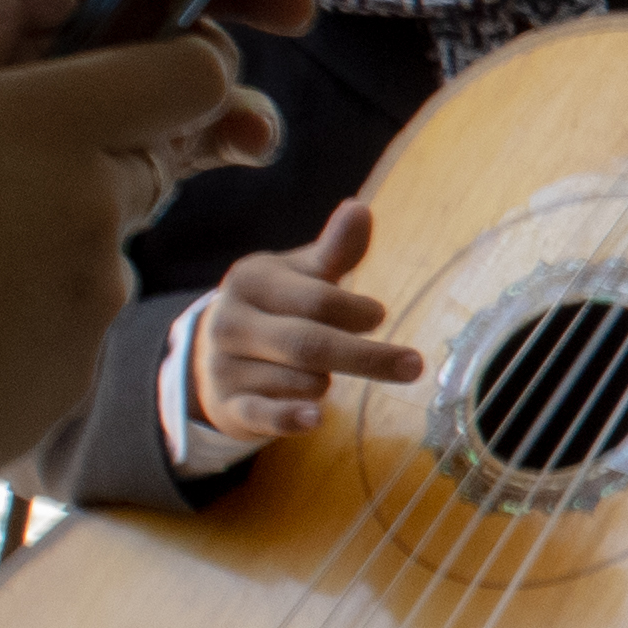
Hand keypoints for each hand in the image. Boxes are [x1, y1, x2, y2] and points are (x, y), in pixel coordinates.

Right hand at [0, 0, 244, 495]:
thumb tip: (6, 5)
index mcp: (48, 128)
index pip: (193, 76)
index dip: (173, 68)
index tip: (120, 76)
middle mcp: (96, 208)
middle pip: (141, 161)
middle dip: (85, 157)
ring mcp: (96, 299)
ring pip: (99, 244)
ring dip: (46, 239)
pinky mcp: (79, 373)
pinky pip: (70, 322)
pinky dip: (25, 317)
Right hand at [185, 204, 422, 452]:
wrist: (213, 356)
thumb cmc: (275, 308)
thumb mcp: (300, 276)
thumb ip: (335, 251)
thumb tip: (360, 208)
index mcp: (250, 281)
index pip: (315, 299)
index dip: (354, 311)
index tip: (378, 316)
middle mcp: (230, 322)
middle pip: (309, 344)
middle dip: (367, 356)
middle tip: (414, 365)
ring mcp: (224, 367)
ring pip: (300, 381)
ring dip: (326, 383)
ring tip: (320, 374)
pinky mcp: (228, 406)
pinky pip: (262, 415)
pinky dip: (290, 419)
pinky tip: (315, 418)